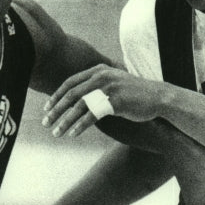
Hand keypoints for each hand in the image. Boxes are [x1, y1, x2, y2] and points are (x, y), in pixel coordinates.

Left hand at [42, 65, 166, 137]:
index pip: (70, 82)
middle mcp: (101, 76)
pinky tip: (73, 134)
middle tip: (45, 122)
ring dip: (65, 121)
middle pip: (70, 94)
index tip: (46, 108)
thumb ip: (96, 87)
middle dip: (55, 110)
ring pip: (79, 106)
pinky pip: (92, 115)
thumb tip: (79, 98)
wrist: (158, 98)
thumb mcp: (114, 84)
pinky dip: (80, 126)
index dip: (56, 96)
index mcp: (98, 70)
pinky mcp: (115, 102)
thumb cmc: (135, 94)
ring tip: (56, 132)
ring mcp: (108, 88)